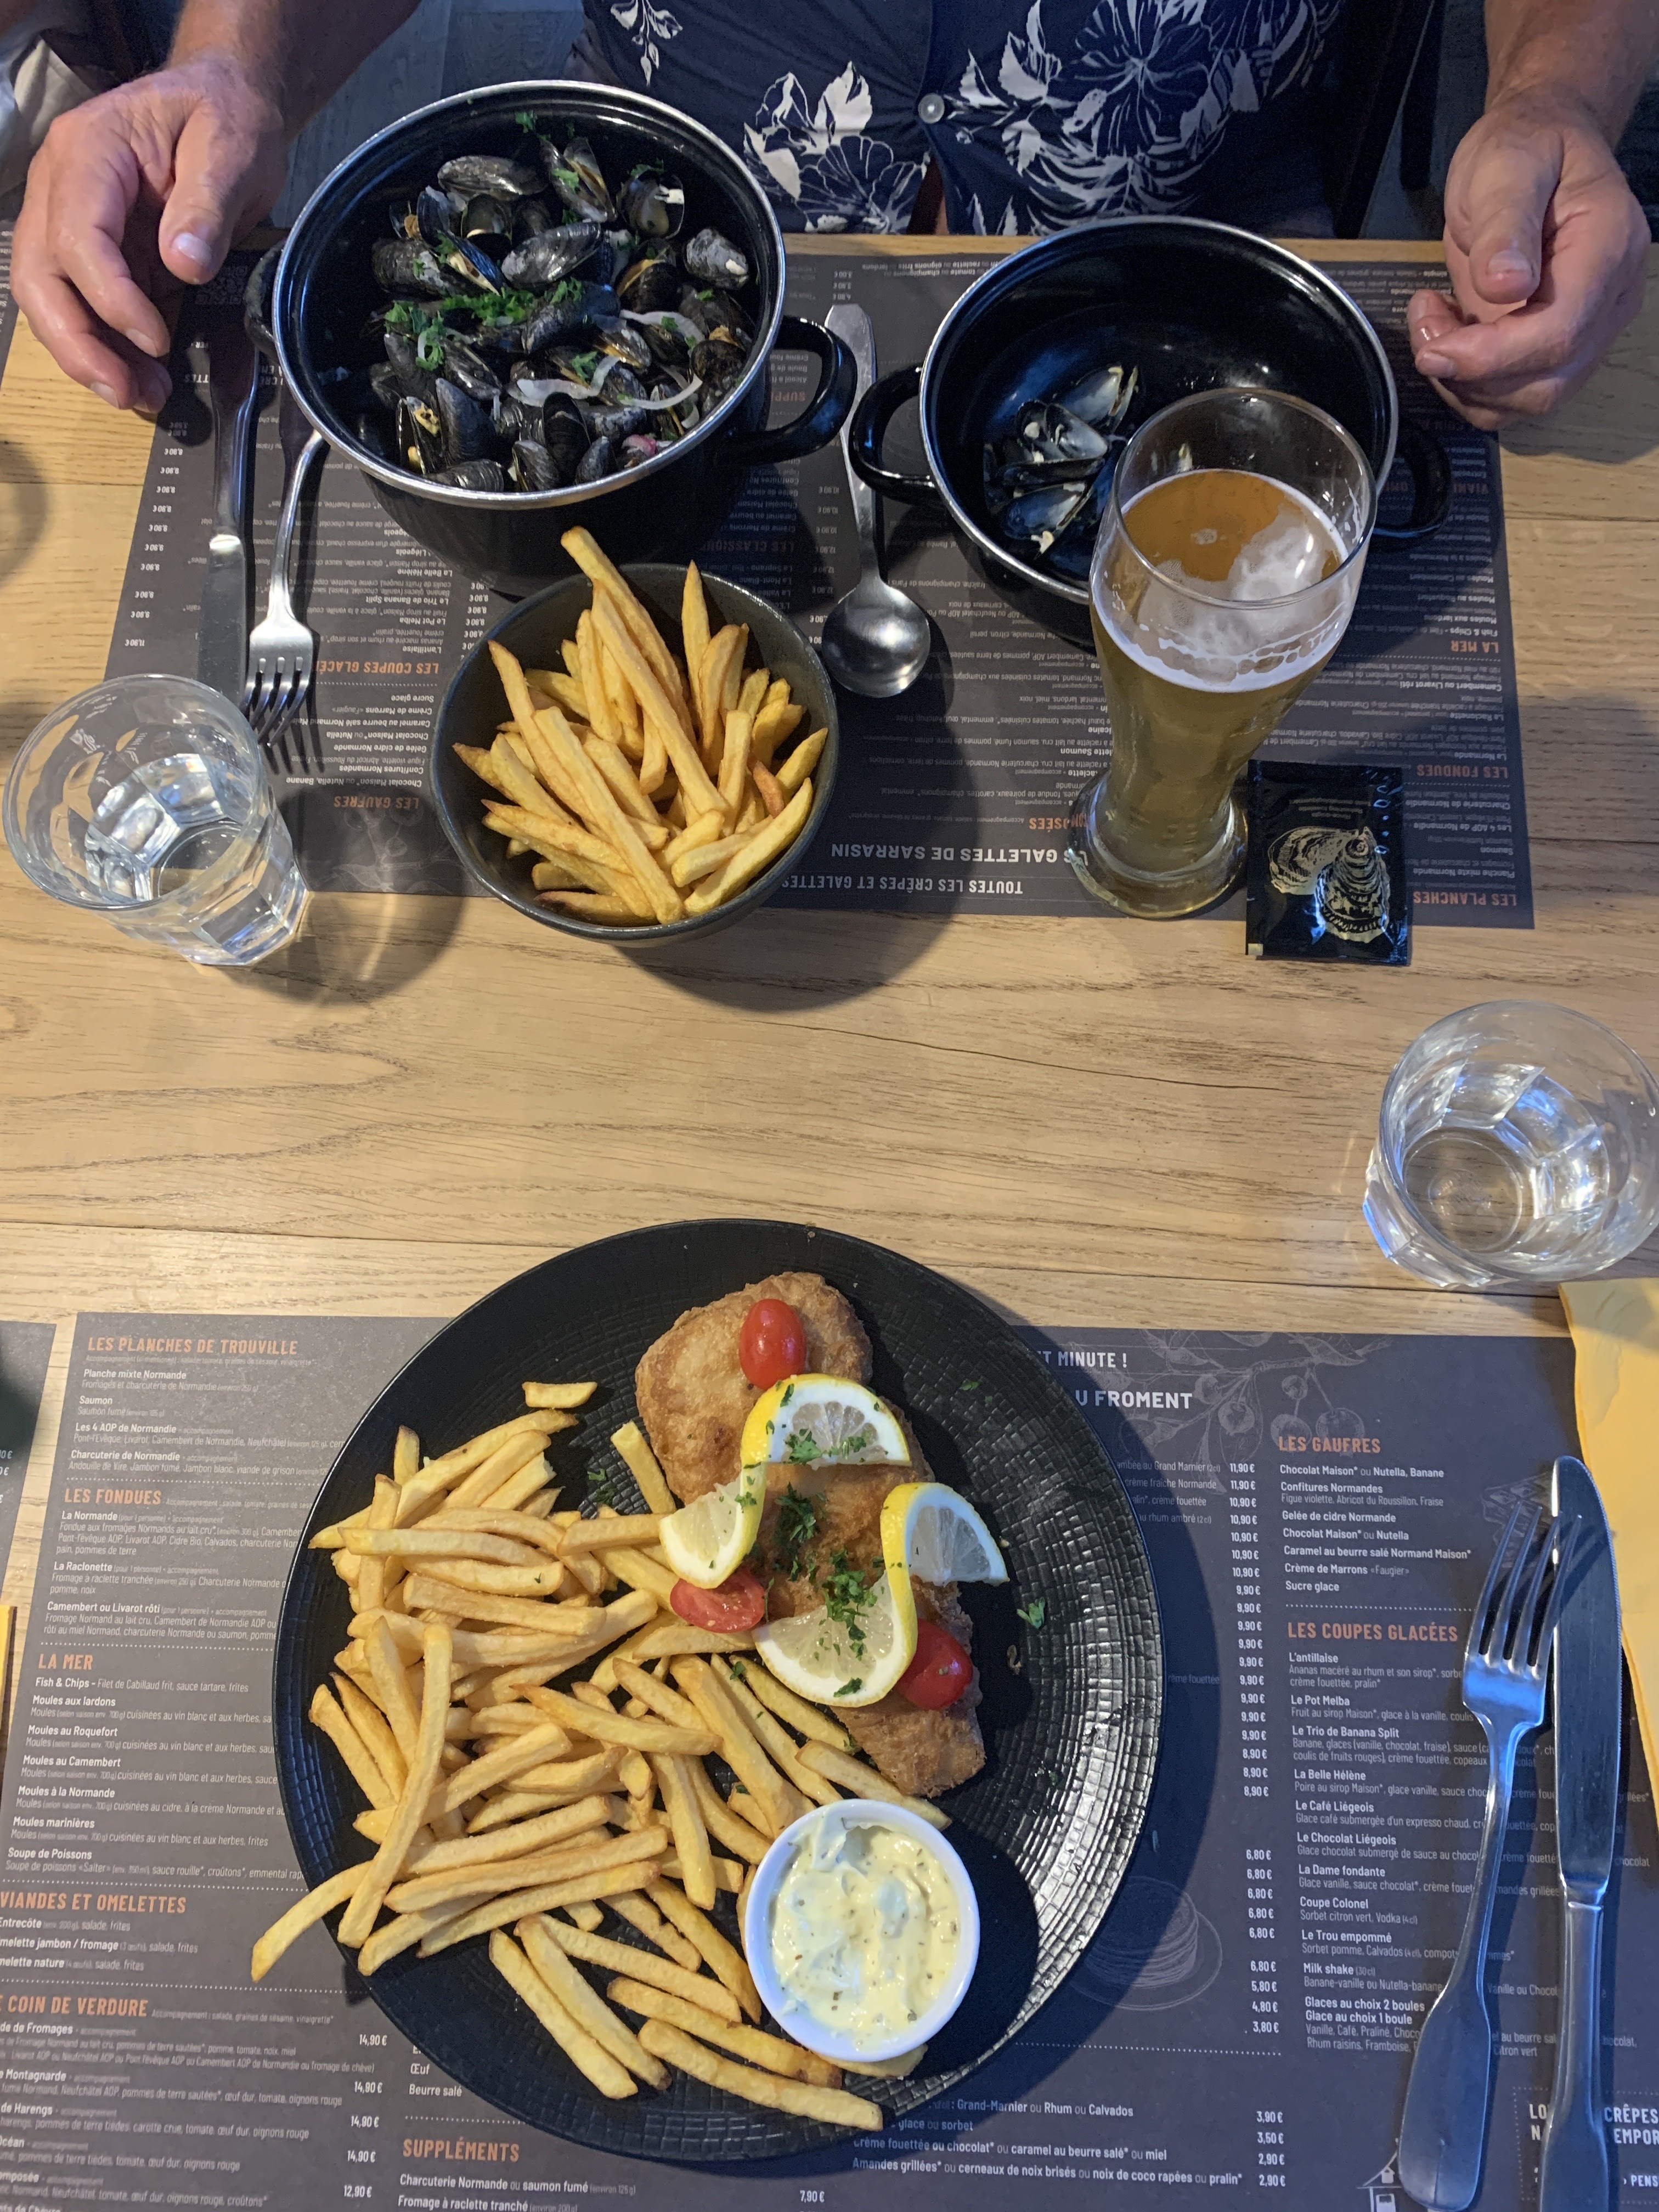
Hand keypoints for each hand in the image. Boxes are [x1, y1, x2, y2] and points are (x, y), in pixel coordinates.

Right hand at [12, 56, 287, 411]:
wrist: (222, 105)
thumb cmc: (222, 116)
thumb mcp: (231, 147)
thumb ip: (208, 203)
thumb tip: (185, 262)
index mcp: (89, 151)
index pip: (78, 236)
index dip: (110, 298)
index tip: (156, 338)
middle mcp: (61, 185)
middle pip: (40, 277)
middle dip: (79, 343)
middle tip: (129, 392)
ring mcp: (68, 218)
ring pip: (49, 299)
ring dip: (89, 356)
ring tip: (144, 394)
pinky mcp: (90, 251)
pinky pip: (79, 306)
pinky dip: (105, 346)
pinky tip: (142, 377)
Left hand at [1408, 89, 1648, 430]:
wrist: (1540, 144)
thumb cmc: (1528, 146)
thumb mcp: (1507, 165)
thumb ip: (1507, 225)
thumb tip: (1507, 284)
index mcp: (1609, 246)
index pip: (1560, 333)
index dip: (1493, 357)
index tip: (1436, 348)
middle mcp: (1611, 298)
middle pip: (1546, 380)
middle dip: (1471, 373)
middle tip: (1424, 324)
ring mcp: (1590, 329)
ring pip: (1529, 400)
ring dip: (1465, 384)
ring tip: (1433, 324)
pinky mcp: (1559, 347)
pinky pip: (1515, 395)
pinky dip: (1470, 385)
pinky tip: (1450, 339)